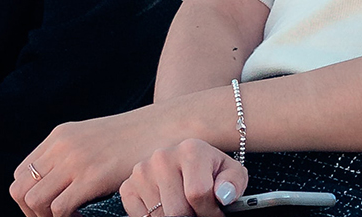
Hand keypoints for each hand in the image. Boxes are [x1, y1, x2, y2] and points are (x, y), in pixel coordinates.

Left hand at [9, 104, 192, 216]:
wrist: (165, 126)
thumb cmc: (137, 140)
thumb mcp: (96, 139)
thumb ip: (74, 154)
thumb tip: (62, 182)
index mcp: (59, 137)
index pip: (20, 174)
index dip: (28, 198)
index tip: (48, 211)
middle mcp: (61, 146)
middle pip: (19, 189)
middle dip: (31, 212)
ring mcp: (75, 160)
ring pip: (34, 200)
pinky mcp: (92, 176)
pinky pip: (59, 208)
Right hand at [117, 139, 247, 216]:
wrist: (186, 163)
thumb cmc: (210, 171)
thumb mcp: (231, 173)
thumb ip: (233, 183)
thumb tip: (222, 194)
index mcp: (190, 150)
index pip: (198, 194)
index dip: (210, 212)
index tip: (216, 212)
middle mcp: (162, 157)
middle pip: (177, 210)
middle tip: (198, 211)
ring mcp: (142, 172)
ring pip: (160, 216)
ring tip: (184, 206)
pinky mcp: (128, 186)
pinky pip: (141, 216)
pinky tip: (166, 206)